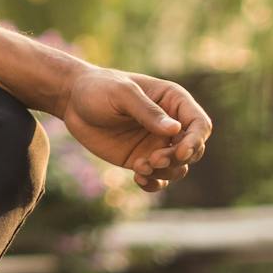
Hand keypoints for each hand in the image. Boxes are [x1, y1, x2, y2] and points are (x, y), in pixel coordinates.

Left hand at [62, 67, 211, 192]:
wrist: (72, 101)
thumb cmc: (97, 88)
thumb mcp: (121, 94)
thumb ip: (147, 111)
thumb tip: (176, 129)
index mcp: (172, 101)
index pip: (200, 125)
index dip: (196, 141)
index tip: (178, 152)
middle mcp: (170, 124)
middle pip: (194, 150)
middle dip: (177, 159)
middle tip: (151, 160)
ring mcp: (157, 143)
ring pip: (178, 168)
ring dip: (164, 173)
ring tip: (139, 167)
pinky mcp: (142, 158)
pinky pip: (159, 178)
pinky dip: (154, 183)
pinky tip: (139, 178)